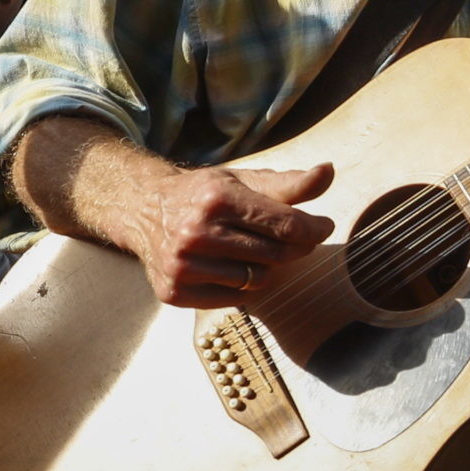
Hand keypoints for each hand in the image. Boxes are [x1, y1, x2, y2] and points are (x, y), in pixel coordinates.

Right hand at [132, 163, 335, 307]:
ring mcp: (182, 266)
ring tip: (249, 249)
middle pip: (277, 254)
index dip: (314, 228)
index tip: (324, 226)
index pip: (287, 225)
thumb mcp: (243, 181)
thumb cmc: (203, 195)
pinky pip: (235, 299)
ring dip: (265, 267)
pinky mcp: (175, 292)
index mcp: (217, 199)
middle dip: (294, 247)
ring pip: (258, 280)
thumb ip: (289, 183)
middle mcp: (196, 233)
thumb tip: (327, 171)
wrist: (142, 209)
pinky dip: (240, 286)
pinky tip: (227, 266)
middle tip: (291, 238)